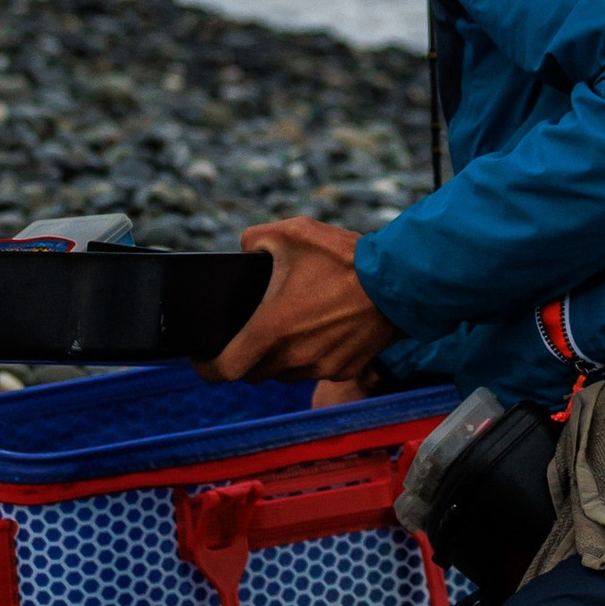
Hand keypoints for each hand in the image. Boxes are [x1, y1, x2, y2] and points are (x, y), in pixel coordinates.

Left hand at [207, 218, 390, 391]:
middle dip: (246, 355)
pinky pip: (317, 369)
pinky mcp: (346, 368)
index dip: (206, 367)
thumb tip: (245, 248)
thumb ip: (254, 240)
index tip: (203, 358)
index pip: (223, 370)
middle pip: (253, 372)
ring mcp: (321, 367)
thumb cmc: (343, 257)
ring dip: (281, 356)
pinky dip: (313, 355)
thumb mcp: (290, 232)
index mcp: (272, 329)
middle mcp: (293, 357)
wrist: (400, 280)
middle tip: (253, 329)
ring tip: (294, 323)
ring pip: (286, 373)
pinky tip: (324, 327)